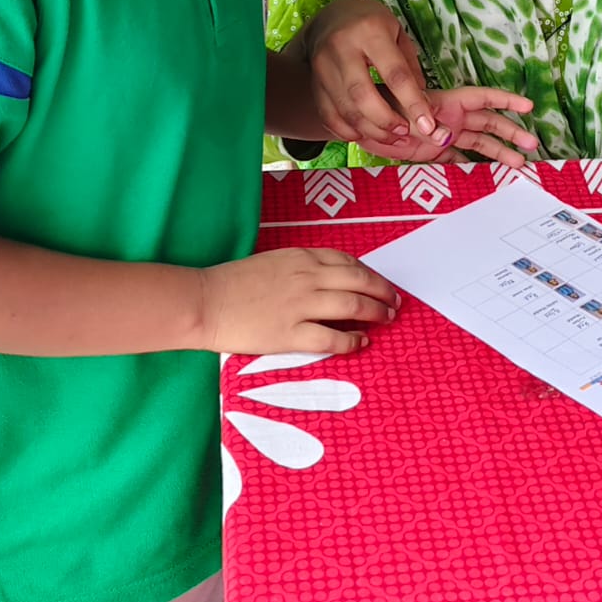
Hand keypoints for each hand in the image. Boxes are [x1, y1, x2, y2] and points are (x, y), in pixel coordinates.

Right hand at [197, 247, 400, 355]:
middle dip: (383, 291)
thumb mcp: (273, 262)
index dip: (370, 273)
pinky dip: (351, 341)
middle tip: (395, 302)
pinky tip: (361, 343)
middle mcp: (307, 278)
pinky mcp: (290, 334)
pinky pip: (331, 338)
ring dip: (375, 313)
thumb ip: (302, 268)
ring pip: (352, 307)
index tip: (379, 283)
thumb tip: (329, 280)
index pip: (348, 261)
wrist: (205, 301)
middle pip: (359, 281)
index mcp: (302, 258)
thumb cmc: (234, 282)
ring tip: (386, 319)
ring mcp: (301, 306)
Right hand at [303, 0, 446, 147]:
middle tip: (405, 132)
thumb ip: (410, 67)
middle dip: (386, 121)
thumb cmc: (372, 24)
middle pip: (363, 96)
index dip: (413, 103)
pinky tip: (364, 134)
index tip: (428, 125)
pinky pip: (328, 114)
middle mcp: (341, 47)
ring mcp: (322, 65)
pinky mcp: (314, 81)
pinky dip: (346, 130)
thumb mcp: (398, 34)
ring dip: (370, 130)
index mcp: (370, 32)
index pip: (395, 74)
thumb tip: (424, 105)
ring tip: (391, 137)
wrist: (332, 15)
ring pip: (345, 109)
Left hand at [354, 86, 539, 165]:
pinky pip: (459, 159)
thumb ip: (423, 123)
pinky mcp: (433, 152)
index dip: (506, 100)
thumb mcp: (403, 113)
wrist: (359, 122)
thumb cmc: (380, 108)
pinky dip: (473, 167)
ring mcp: (443, 135)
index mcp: (446, 103)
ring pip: (478, 143)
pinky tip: (488, 176)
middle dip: (510, 132)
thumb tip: (444, 136)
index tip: (528, 106)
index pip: (483, 98)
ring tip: (519, 164)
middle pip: (488, 124)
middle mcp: (450, 118)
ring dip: (498, 152)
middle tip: (532, 144)